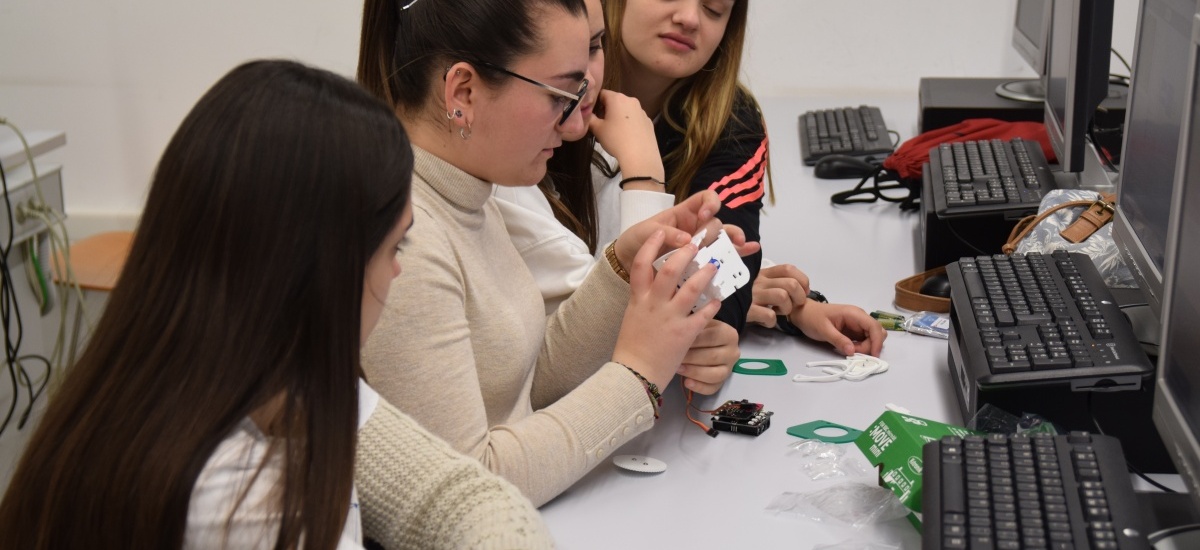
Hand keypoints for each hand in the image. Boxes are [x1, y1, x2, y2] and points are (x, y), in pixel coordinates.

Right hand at [588, 90, 664, 186]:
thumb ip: (589, 118)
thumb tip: (587, 114)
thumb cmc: (615, 139)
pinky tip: (628, 137)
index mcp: (617, 98)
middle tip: (603, 125)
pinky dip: (630, 124)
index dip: (595, 103)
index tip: (593, 115)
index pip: (602, 93)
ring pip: (626, 110)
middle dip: (607, 110)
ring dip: (619, 117)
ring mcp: (642, 111)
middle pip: (615, 101)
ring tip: (616, 133)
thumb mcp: (597, 129)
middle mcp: (631, 100)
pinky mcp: (649, 121)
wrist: (640, 156)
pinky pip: (635, 119)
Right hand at [612, 230, 721, 389]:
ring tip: (714, 265)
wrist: (634, 375)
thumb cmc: (631, 349)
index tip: (660, 232)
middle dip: (685, 254)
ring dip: (706, 274)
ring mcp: (670, 318)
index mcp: (638, 300)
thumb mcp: (632, 318)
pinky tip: (719, 298)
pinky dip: (713, 304)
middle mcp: (654, 305)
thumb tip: (655, 288)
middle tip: (697, 244)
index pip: (641, 265)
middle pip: (670, 269)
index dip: (651, 245)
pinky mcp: (685, 333)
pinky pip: (704, 314)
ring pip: (692, 288)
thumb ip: (643, 301)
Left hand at [613, 191, 760, 275]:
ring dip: (734, 239)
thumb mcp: (646, 233)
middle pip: (716, 222)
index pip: (705, 199)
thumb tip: (686, 241)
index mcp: (684, 213)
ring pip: (723, 237)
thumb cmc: (638, 239)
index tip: (706, 214)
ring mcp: (701, 242)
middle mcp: (696, 226)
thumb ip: (666, 234)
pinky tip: (751, 249)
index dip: (711, 203)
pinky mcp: (701, 258)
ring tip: (742, 244)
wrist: (628, 259)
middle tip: (712, 242)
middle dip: (716, 231)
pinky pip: (722, 253)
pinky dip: (738, 252)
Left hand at [677, 319, 738, 394]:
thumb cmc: (701, 331)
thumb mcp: (700, 323)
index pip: (712, 337)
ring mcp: (729, 369)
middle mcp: (733, 352)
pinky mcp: (722, 382)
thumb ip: (694, 323)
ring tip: (678, 368)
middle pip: (712, 357)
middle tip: (673, 356)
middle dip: (691, 357)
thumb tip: (680, 326)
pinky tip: (686, 382)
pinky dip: (699, 386)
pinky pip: (712, 388)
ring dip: (694, 372)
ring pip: (714, 375)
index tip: (676, 341)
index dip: (693, 340)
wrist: (709, 342)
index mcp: (729, 334)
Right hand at [747, 264, 810, 327]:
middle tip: (795, 305)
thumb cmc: (744, 297)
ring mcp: (753, 296)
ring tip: (779, 312)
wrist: (721, 310)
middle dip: (800, 297)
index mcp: (763, 273)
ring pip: (783, 297)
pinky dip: (772, 321)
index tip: (803, 292)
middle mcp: (759, 282)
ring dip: (787, 309)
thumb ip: (774, 279)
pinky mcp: (747, 311)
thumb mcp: (757, 283)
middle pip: (791, 284)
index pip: (789, 269)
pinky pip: (769, 315)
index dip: (803, 280)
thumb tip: (799, 283)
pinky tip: (767, 321)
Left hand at [790, 301, 886, 356]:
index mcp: (853, 313)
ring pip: (872, 337)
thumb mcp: (823, 330)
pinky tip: (849, 349)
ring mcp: (857, 324)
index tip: (873, 355)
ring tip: (850, 351)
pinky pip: (864, 340)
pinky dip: (861, 347)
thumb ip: (838, 340)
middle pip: (876, 332)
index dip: (877, 341)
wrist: (804, 314)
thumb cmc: (812, 318)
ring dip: (866, 347)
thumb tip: (852, 352)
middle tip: (855, 353)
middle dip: (871, 345)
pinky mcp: (854, 331)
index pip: (874, 326)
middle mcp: (859, 318)